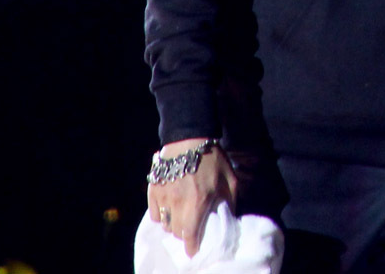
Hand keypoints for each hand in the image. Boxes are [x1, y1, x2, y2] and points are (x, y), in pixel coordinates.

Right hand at [146, 138, 237, 255]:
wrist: (189, 137)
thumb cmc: (212, 157)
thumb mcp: (229, 178)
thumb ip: (230, 201)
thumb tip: (229, 216)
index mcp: (198, 202)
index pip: (190, 235)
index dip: (192, 246)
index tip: (195, 248)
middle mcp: (178, 203)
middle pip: (176, 232)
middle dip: (184, 234)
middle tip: (190, 228)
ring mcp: (164, 196)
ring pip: (164, 224)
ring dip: (172, 225)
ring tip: (180, 218)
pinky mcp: (154, 189)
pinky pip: (154, 212)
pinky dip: (161, 215)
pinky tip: (169, 209)